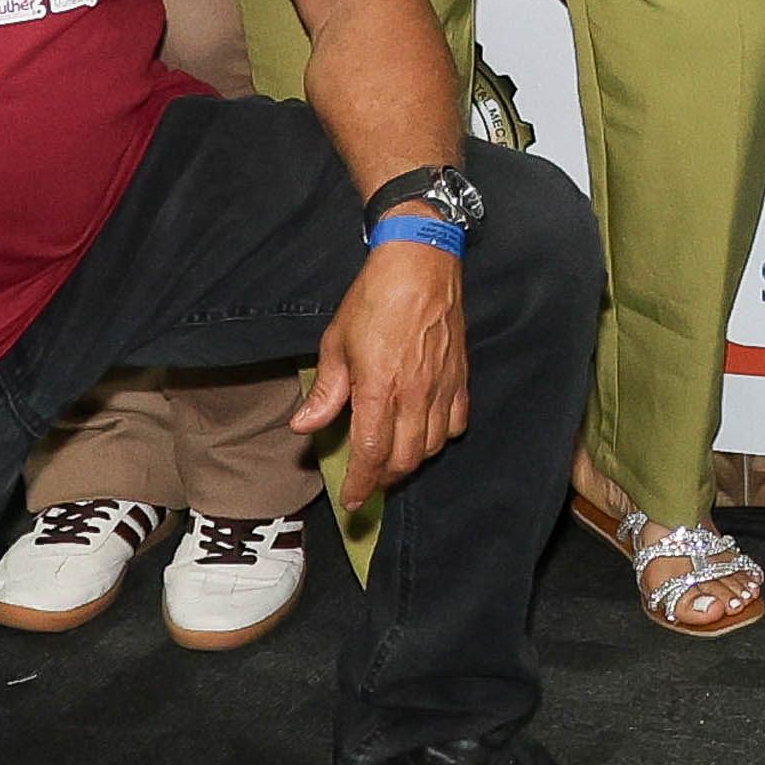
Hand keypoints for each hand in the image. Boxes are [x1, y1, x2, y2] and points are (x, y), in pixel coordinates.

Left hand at [295, 237, 478, 497]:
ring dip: (411, 461)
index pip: (371, 455)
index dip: (362, 484)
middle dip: (384, 478)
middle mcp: (414, 395)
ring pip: (432, 447)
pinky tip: (427, 432)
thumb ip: (326, 392)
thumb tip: (305, 425)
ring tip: (393, 459)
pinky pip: (456, 423)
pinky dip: (442, 437)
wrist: (420, 263)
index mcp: (379, 389)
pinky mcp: (459, 376)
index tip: (354, 500)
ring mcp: (441, 387)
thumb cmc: (375, 298)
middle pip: (404, 459)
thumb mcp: (336, 343)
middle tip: (369, 480)